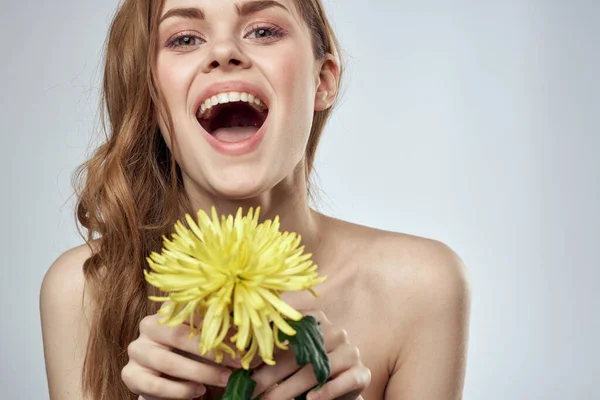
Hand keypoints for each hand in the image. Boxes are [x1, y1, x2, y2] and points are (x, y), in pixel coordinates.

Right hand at [122, 312, 245, 398]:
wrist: (163, 381)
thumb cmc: (191, 355)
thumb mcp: (206, 341)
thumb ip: (222, 336)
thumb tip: (253, 339)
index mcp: (169, 310)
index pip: (192, 311)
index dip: (218, 324)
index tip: (241, 339)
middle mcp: (149, 325)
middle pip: (178, 335)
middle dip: (211, 351)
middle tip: (236, 363)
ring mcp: (137, 349)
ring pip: (167, 361)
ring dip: (199, 373)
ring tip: (223, 380)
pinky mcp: (130, 374)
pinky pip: (154, 383)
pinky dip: (179, 390)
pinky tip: (197, 392)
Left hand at [249, 310, 370, 399]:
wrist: (343, 384)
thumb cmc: (310, 366)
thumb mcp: (292, 354)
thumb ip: (272, 351)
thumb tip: (237, 360)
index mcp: (315, 319)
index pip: (286, 331)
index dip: (265, 349)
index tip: (244, 365)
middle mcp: (335, 331)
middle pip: (297, 355)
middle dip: (269, 376)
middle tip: (250, 390)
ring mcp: (350, 351)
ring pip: (315, 371)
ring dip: (289, 390)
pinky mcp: (361, 372)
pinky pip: (342, 382)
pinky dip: (325, 392)